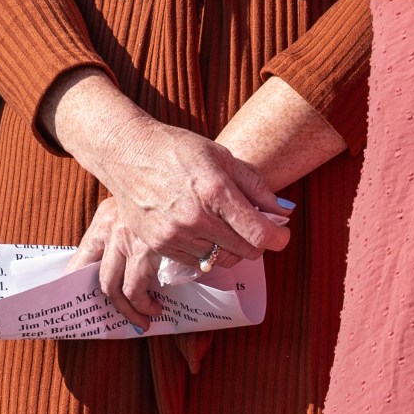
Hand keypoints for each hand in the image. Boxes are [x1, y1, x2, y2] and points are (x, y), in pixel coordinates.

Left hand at [73, 195, 169, 329]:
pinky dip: (143, 304)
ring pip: (114, 288)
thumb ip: (128, 231)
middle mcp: (111, 227)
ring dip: (129, 310)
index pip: (80, 260)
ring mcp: (127, 238)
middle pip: (98, 279)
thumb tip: (122, 266)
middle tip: (124, 317)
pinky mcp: (146, 248)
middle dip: (111, 306)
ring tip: (143, 319)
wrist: (179, 172)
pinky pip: (135, 288)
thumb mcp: (138, 208)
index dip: (75, 286)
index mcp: (105, 217)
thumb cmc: (165, 194)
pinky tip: (155, 306)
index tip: (80, 303)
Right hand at [75, 113, 291, 299]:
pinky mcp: (159, 246)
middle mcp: (196, 218)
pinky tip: (204, 233)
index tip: (281, 235)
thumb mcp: (222, 157)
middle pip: (245, 251)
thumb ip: (256, 187)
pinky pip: (197, 263)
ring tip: (227, 229)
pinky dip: (207, 253)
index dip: (278, 238)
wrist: (128, 153)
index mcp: (216, 191)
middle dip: (256, 242)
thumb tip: (285, 212)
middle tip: (253, 228)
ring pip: (222, 261)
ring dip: (232, 249)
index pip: (259, 234)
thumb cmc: (178, 150)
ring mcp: (175, 235)